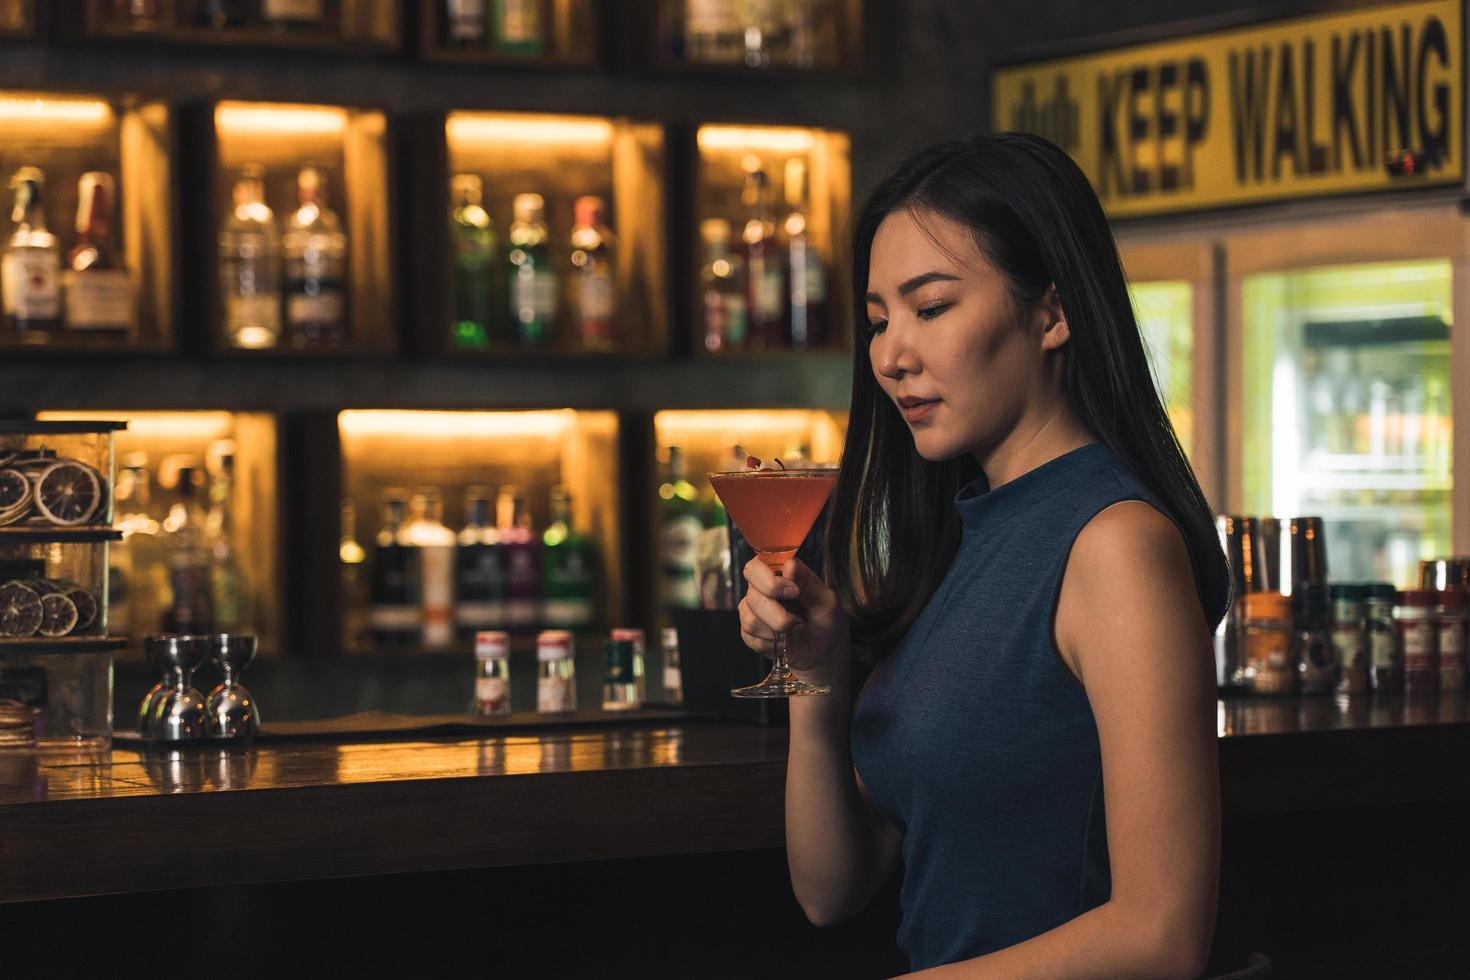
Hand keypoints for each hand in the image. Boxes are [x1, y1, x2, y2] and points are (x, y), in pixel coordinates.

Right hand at [738, 556, 848, 688]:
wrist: (823, 657)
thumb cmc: (828, 625)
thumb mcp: (827, 602)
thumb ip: (808, 583)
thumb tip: (789, 566)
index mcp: (781, 573)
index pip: (757, 565)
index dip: (769, 580)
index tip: (793, 593)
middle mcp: (763, 588)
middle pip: (752, 591)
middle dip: (776, 611)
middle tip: (799, 621)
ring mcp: (753, 610)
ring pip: (750, 617)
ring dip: (778, 628)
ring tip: (797, 629)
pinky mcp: (749, 631)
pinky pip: (750, 635)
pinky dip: (772, 642)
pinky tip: (786, 640)